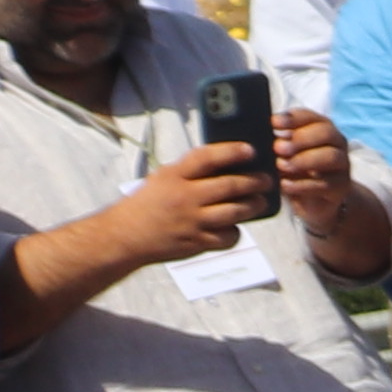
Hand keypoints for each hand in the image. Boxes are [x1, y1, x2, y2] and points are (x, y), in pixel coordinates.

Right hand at [94, 140, 275, 275]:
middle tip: (267, 180)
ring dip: (253, 205)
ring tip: (260, 201)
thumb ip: (189, 172)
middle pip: (230, 185)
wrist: (124, 236)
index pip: (206, 157)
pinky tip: (236, 226)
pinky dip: (235, 231)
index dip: (231, 151)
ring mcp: (192, 221)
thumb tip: (226, 162)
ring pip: (235, 211)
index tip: (250, 149)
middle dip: (254, 182)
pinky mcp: (197, 242)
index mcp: (173, 176)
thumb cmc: (147, 204)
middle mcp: (184, 196)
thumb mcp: (162, 179)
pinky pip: (228, 236)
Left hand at [271, 107, 381, 256]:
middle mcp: (336, 144)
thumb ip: (275, 141)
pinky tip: (284, 185)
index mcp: (320, 129)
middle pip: (327, 133)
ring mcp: (342, 166)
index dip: (293, 118)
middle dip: (301, 138)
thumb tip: (257, 133)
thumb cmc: (293, 170)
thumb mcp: (282, 153)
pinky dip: (303, 184)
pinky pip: (326, 184)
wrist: (311, 202)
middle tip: (277, 147)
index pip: (311, 116)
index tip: (273, 123)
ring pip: (331, 157)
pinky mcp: (341, 188)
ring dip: (304, 159)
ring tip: (281, 165)